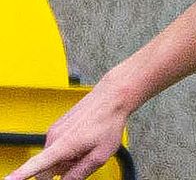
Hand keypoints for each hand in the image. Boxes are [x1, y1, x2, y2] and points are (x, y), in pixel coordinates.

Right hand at [5, 82, 129, 179]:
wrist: (112, 97)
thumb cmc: (108, 122)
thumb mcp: (100, 155)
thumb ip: (80, 172)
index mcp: (63, 145)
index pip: (36, 166)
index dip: (21, 175)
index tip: (8, 179)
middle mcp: (53, 137)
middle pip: (48, 167)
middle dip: (62, 171)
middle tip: (84, 160)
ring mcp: (55, 130)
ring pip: (54, 157)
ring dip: (67, 159)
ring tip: (88, 147)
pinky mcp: (58, 126)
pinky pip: (57, 146)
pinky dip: (68, 149)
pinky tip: (85, 140)